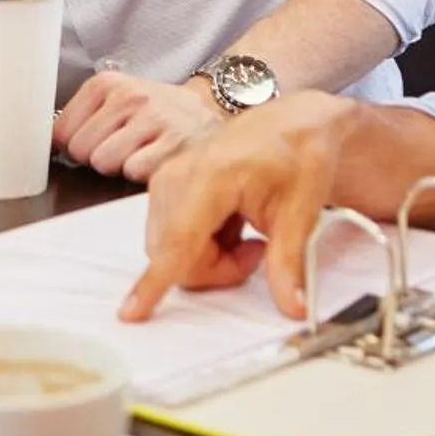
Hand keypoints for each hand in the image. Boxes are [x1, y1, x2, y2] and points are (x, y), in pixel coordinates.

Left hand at [53, 72, 223, 183]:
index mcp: (106, 84)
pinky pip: (134, 172)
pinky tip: (156, 159)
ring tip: (139, 152)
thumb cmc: (153, 113)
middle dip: (96, 155)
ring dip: (119, 166)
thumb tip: (45, 147)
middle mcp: (129, 97)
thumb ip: (79, 119)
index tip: (94, 140)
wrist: (207, 113)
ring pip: (103, 163)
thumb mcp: (115, 100)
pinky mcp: (174, 146)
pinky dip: (142, 174)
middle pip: (79, 150)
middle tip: (123, 146)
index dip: (75, 143)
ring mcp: (153, 119)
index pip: (60, 131)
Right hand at [119, 92, 353, 322]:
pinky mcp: (165, 186)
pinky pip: (170, 238)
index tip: (132, 311)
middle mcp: (178, 175)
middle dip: (215, 270)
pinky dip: (199, 246)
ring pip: (169, 251)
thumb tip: (293, 307)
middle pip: (175, 256)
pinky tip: (229, 228)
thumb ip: (289, 263)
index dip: (155, 281)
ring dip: (208, 259)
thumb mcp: (302, 210)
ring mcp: (167, 180)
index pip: (178, 239)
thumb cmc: (296, 154)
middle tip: (257, 254)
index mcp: (212, 176)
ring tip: (246, 236)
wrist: (291, 124)